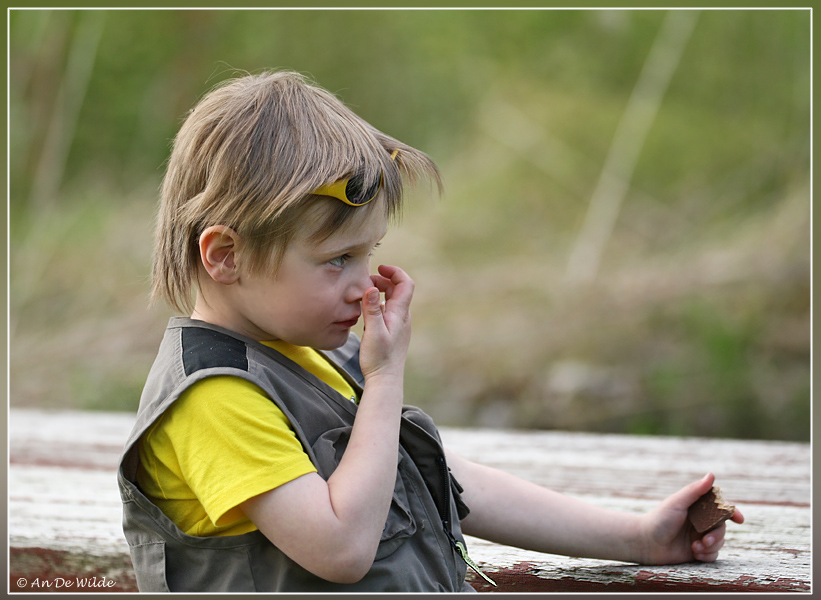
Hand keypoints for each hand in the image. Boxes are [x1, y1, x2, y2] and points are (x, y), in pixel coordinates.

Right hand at [358, 265, 413, 380]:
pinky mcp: (393, 332)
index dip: (395, 272)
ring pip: (392, 301)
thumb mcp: (373, 332)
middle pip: (397, 290)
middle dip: (383, 280)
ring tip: (363, 294)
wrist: (385, 380)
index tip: (380, 268)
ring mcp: (399, 325)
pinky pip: (388, 311)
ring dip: (380, 292)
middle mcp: (402, 317)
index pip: (405, 284)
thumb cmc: (379, 358)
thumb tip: (370, 287)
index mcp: (399, 314)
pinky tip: (366, 311)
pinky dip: (378, 304)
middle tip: (366, 281)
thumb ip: (371, 310)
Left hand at [637, 473, 744, 563]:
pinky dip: (707, 555)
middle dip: (718, 535)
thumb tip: (711, 475)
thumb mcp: (677, 503)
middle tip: (705, 540)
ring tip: (696, 548)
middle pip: (721, 527)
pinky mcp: (697, 551)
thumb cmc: (659, 519)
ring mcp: (699, 536)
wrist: (646, 543)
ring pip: (719, 542)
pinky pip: (712, 555)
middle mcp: (700, 521)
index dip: (732, 512)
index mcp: (697, 507)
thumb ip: (694, 491)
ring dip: (711, 546)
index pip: (719, 507)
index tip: (739, 519)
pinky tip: (695, 554)